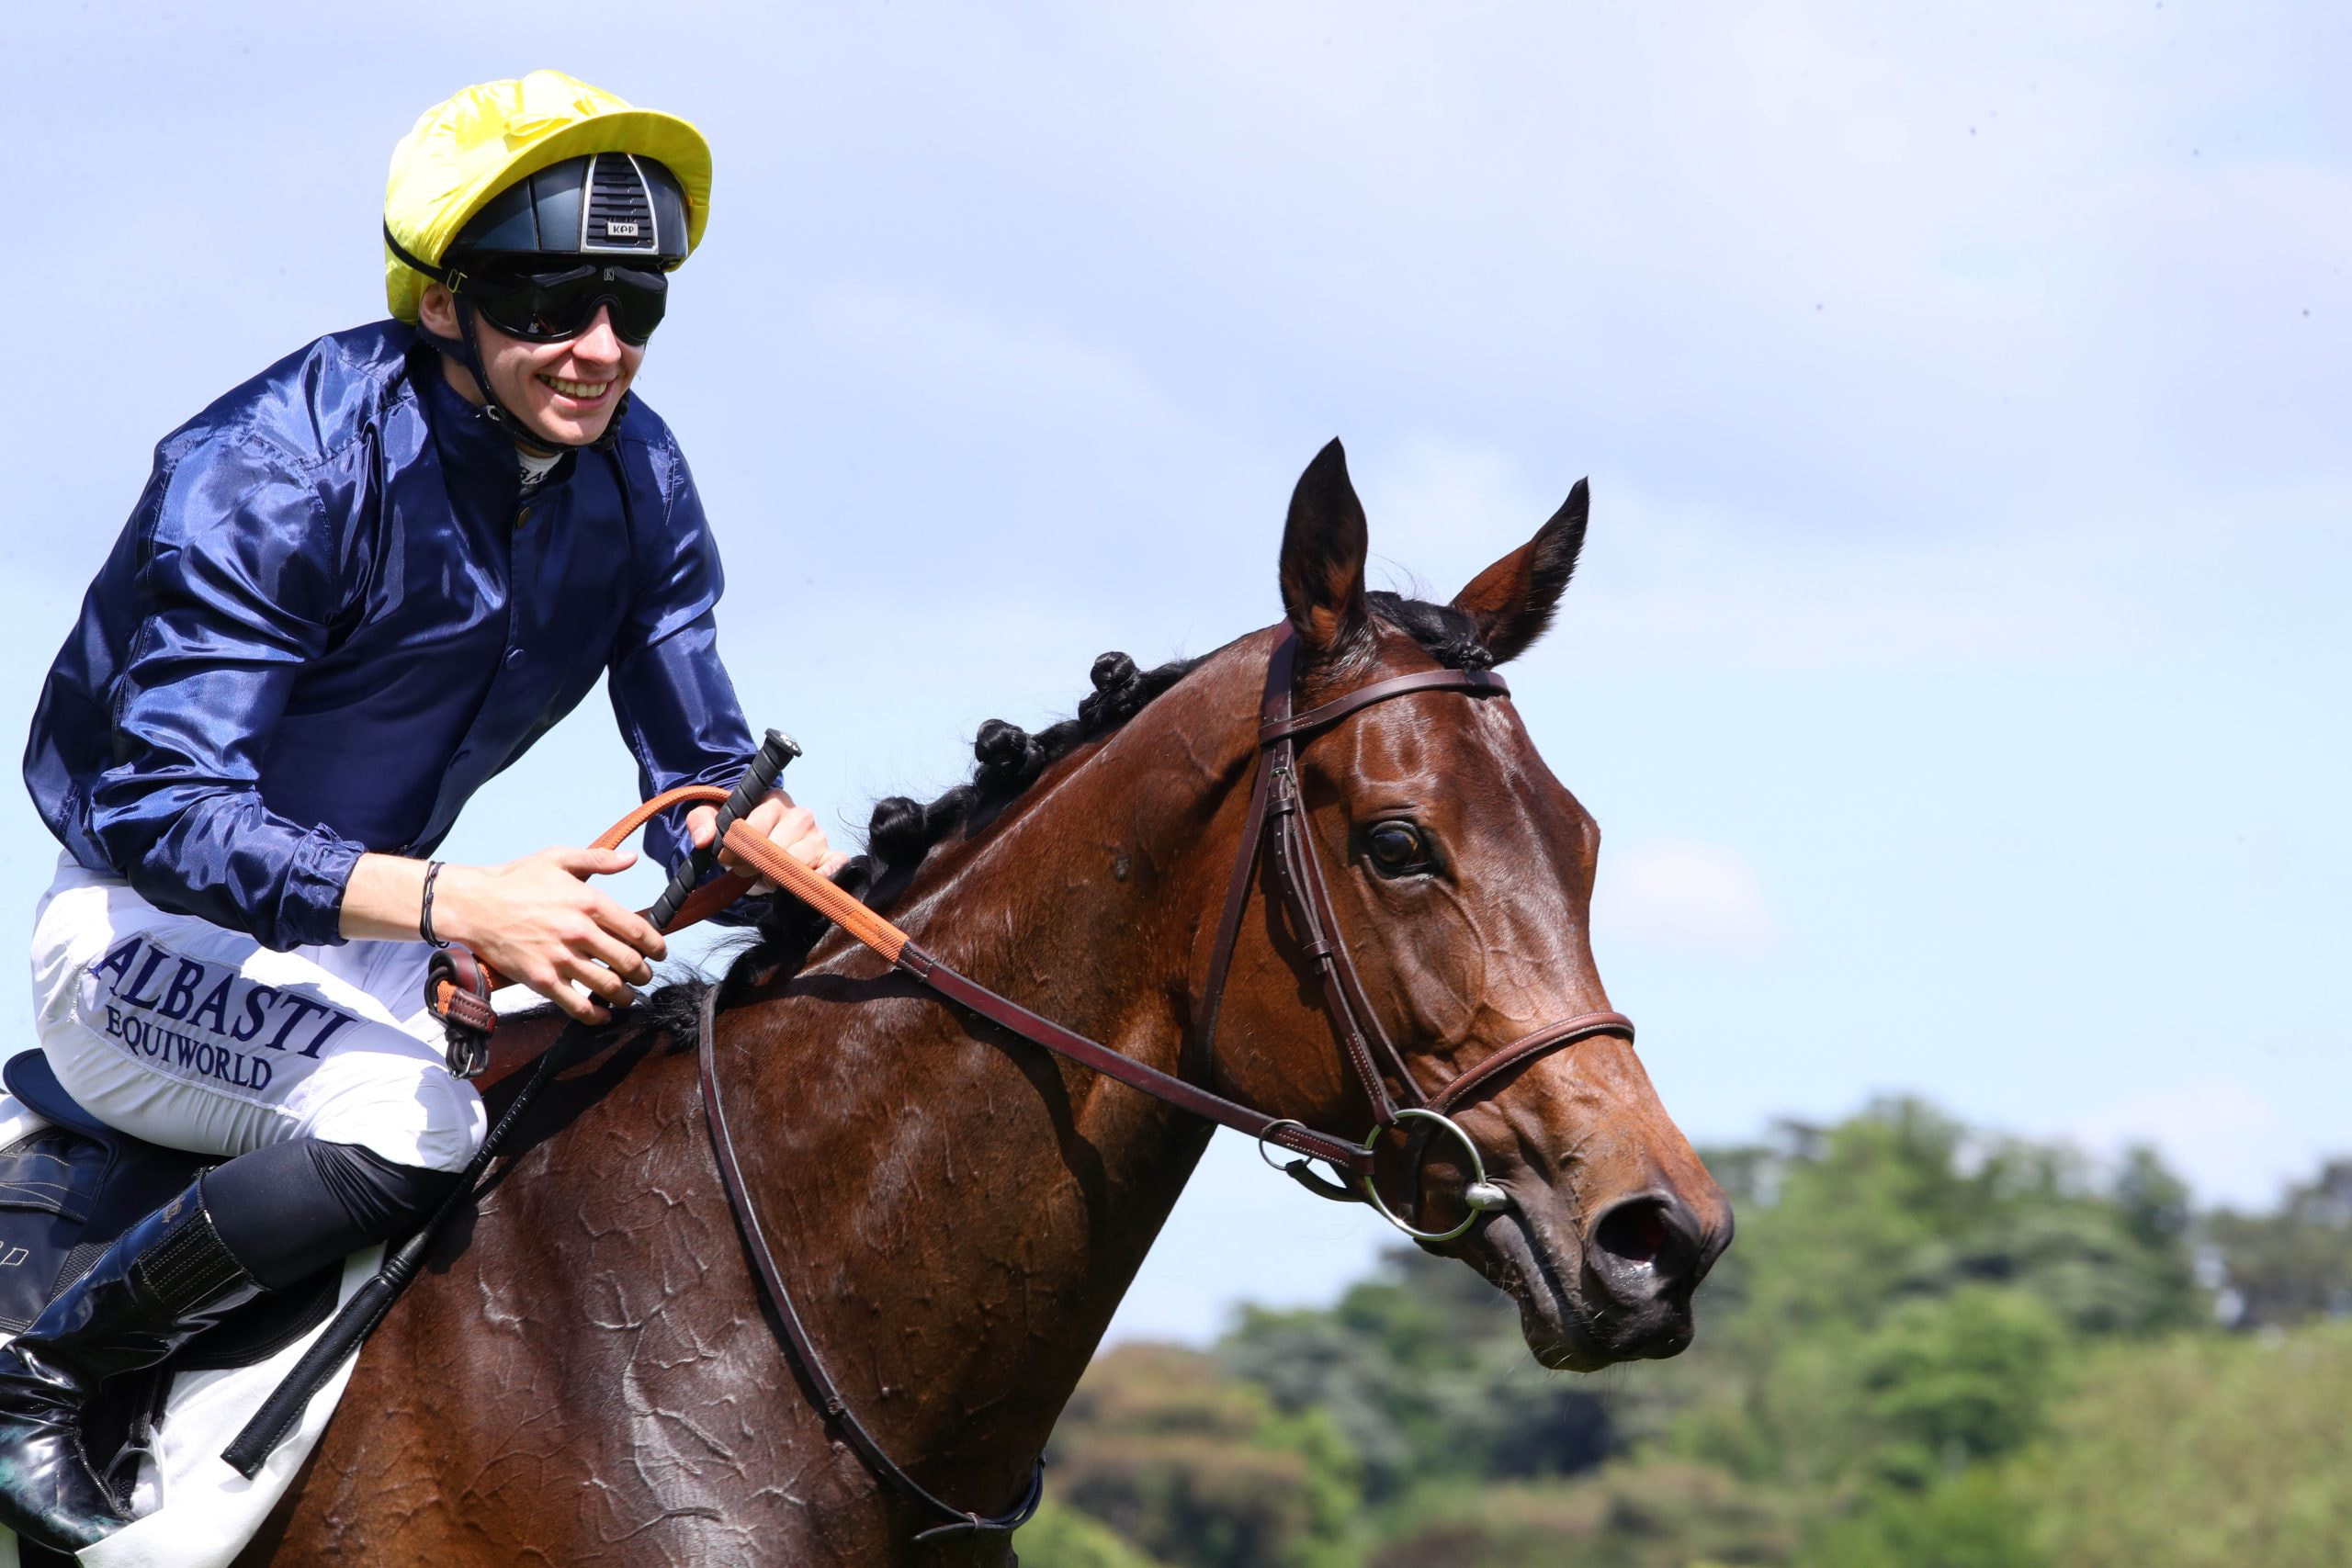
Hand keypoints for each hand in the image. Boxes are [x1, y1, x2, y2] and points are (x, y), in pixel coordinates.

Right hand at [429, 848, 667, 1024]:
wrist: (474, 905)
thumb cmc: (516, 880)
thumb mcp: (559, 858)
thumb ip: (599, 859)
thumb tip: (631, 858)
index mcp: (588, 902)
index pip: (637, 930)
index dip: (656, 946)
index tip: (659, 952)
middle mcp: (579, 932)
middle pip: (628, 962)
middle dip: (644, 973)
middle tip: (645, 975)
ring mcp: (560, 959)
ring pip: (608, 986)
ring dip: (626, 995)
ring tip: (629, 995)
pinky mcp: (542, 980)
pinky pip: (577, 1005)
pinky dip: (595, 1015)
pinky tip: (603, 1015)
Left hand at [686, 792, 850, 887]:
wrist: (755, 849)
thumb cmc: (735, 833)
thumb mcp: (711, 820)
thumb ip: (701, 821)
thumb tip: (704, 839)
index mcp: (775, 799)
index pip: (759, 825)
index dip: (741, 845)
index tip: (727, 858)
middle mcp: (800, 814)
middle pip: (782, 844)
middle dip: (760, 863)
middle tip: (746, 871)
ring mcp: (817, 836)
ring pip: (803, 856)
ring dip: (782, 874)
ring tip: (767, 878)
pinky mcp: (829, 855)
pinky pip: (836, 862)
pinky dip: (827, 872)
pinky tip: (809, 882)